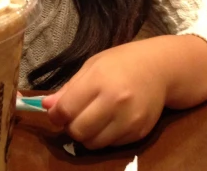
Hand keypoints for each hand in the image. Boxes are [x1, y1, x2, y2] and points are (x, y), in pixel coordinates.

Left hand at [42, 41, 166, 149]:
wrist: (159, 68)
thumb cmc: (122, 62)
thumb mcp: (93, 65)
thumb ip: (70, 87)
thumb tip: (46, 106)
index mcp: (99, 80)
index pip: (66, 109)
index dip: (56, 115)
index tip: (56, 112)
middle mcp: (114, 101)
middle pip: (78, 131)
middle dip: (70, 127)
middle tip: (75, 116)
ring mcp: (128, 119)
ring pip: (93, 143)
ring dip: (86, 135)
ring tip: (92, 119)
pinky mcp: (138, 132)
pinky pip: (111, 145)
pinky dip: (104, 137)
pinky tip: (109, 121)